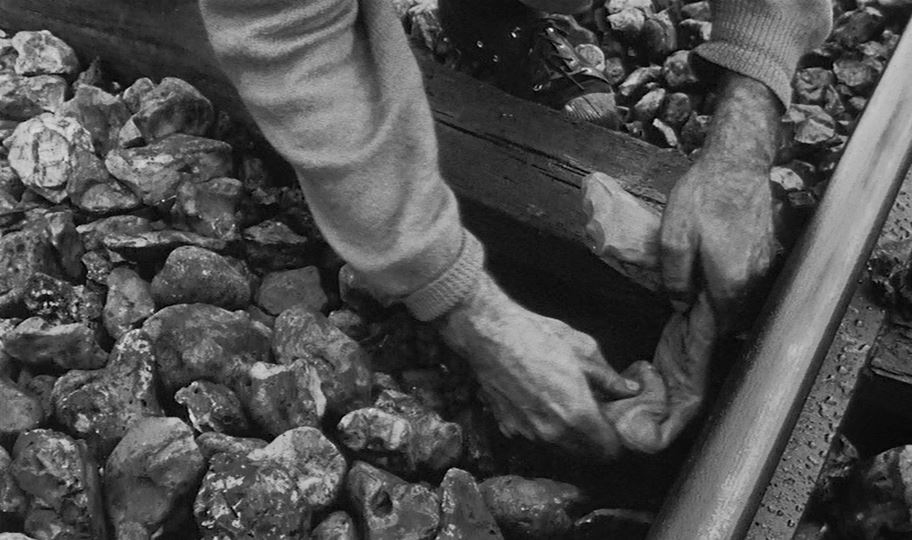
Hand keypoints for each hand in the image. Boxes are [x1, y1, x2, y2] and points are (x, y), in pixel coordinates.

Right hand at [436, 273, 639, 457]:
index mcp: (577, 416)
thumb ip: (609, 378)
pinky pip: (533, 436)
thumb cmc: (539, 337)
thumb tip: (628, 390)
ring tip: (569, 408)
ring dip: (569, 437)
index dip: (616, 441)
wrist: (490, 334)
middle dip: (594, 442)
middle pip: (584, 455)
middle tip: (596, 418)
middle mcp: (552, 434)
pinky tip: (542, 403)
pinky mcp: (507, 426)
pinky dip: (543, 428)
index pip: (608, 450)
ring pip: (558, 448)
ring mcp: (527, 433)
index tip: (616, 427)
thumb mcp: (585, 350)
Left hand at [660, 72, 781, 318]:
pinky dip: (734, 281)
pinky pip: (750, 278)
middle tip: (689, 306)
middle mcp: (755, 277)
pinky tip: (715, 266)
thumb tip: (679, 303)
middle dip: (714, 316)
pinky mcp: (767, 248)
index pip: (721, 324)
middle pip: (735, 313)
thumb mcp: (674, 238)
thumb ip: (676, 278)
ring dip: (724, 298)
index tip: (687, 325)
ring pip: (744, 295)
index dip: (703, 329)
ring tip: (699, 287)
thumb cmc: (703, 197)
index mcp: (731, 281)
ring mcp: (765, 262)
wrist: (737, 164)